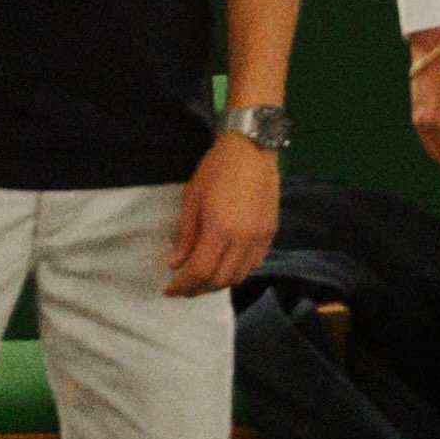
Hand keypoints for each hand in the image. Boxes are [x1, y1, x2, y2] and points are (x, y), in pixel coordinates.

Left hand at [169, 133, 282, 295]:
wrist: (252, 147)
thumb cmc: (216, 168)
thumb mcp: (192, 199)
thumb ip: (185, 235)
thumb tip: (175, 264)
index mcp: (219, 230)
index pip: (199, 271)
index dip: (182, 286)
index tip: (169, 290)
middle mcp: (243, 239)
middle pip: (220, 280)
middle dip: (198, 289)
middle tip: (183, 287)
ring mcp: (260, 237)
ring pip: (239, 276)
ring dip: (219, 283)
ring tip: (204, 279)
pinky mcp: (271, 232)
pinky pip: (255, 263)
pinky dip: (239, 271)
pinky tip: (227, 265)